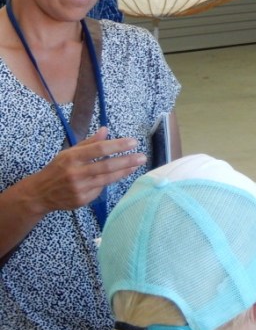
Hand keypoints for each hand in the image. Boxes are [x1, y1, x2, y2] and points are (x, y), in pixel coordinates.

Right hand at [25, 127, 143, 212]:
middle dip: (127, 160)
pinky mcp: (82, 199)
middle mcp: (76, 173)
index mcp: (72, 157)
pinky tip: (118, 175)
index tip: (133, 142)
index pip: (99, 149)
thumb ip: (89, 142)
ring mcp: (79, 188)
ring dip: (124, 171)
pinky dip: (110, 181)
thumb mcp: (69, 152)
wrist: (40, 194)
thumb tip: (106, 129)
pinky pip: (101, 189)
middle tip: (142, 156)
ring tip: (137, 165)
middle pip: (106, 166)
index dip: (118, 145)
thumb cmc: (58, 169)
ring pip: (107, 179)